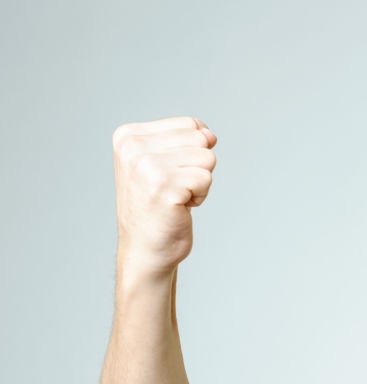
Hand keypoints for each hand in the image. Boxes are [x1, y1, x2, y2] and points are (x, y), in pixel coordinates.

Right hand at [112, 116, 217, 277]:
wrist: (146, 248)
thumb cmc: (157, 206)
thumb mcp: (163, 162)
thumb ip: (186, 140)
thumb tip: (210, 134)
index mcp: (128, 136)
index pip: (190, 125)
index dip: (192, 152)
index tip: (169, 174)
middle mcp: (133, 148)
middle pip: (201, 139)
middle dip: (198, 166)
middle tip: (175, 188)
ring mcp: (147, 167)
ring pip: (207, 158)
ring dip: (200, 182)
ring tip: (176, 197)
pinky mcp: (164, 186)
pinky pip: (206, 179)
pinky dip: (200, 196)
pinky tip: (180, 208)